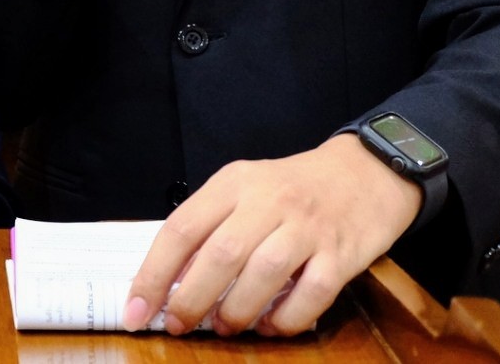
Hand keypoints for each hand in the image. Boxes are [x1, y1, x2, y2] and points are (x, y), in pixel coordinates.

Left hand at [124, 134, 420, 336]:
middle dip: (190, 299)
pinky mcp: (341, 253)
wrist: (365, 172)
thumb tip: (169, 279)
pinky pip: (312, 293)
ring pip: (263, 273)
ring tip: (223, 328)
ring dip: (236, 310)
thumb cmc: (293, 188)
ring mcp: (307, 226)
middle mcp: (268, 201)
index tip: (135, 309)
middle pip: (219, 254)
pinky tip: (272, 327)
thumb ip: (210, 227)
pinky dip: (287, 318)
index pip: (181, 229)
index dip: (152, 274)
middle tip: (177, 325)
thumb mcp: (244, 190)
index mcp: (234, 183)